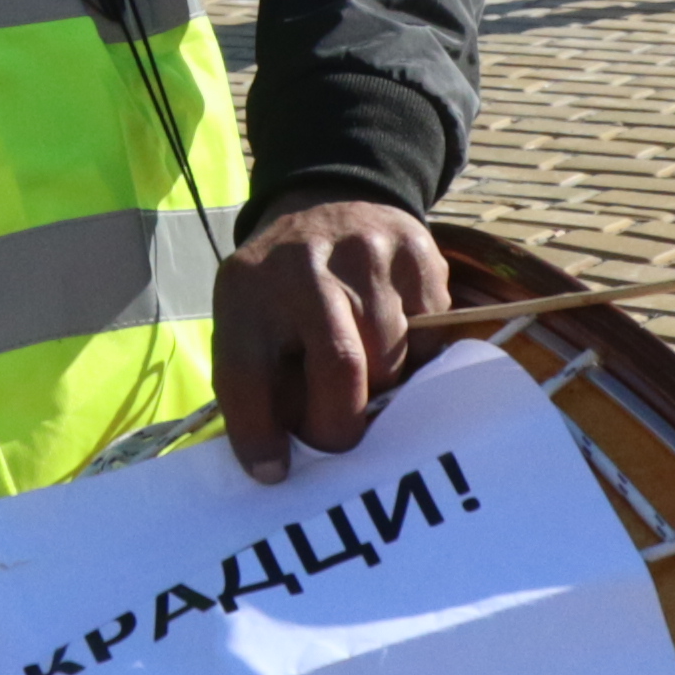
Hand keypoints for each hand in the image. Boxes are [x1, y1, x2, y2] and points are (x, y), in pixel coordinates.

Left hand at [211, 199, 453, 476]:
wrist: (331, 203)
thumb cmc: (282, 289)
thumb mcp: (248, 323)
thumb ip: (260, 387)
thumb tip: (286, 464)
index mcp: (245, 290)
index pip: (246, 374)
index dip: (259, 435)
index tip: (275, 472)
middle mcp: (304, 265)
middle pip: (341, 367)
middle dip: (342, 424)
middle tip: (338, 437)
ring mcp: (367, 254)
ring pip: (391, 360)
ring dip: (379, 389)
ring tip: (362, 373)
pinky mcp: (418, 255)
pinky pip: (429, 340)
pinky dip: (413, 359)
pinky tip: (392, 338)